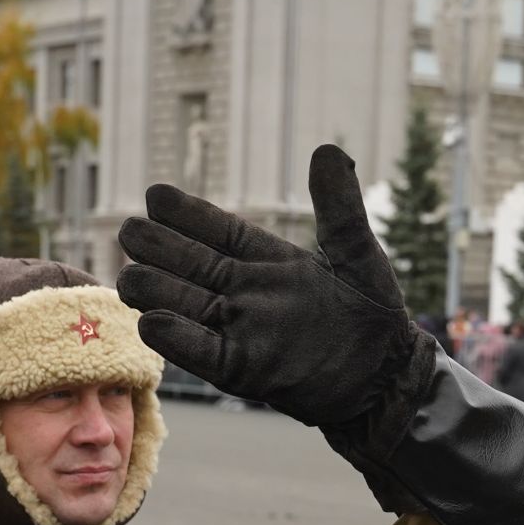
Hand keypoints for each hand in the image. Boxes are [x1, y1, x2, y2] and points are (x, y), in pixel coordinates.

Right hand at [115, 146, 440, 431]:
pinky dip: (176, 338)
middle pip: (183, 263)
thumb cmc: (376, 313)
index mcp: (265, 260)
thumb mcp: (359, 254)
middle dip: (153, 248)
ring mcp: (241, 330)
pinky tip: (152, 322)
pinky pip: (201, 352)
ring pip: (179, 304)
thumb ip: (340, 207)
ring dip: (152, 290)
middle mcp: (244, 292)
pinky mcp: (245, 369)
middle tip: (135, 235)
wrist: (390, 374)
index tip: (156, 196)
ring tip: (133, 278)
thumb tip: (327, 150)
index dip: (182, 213)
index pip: (211, 229)